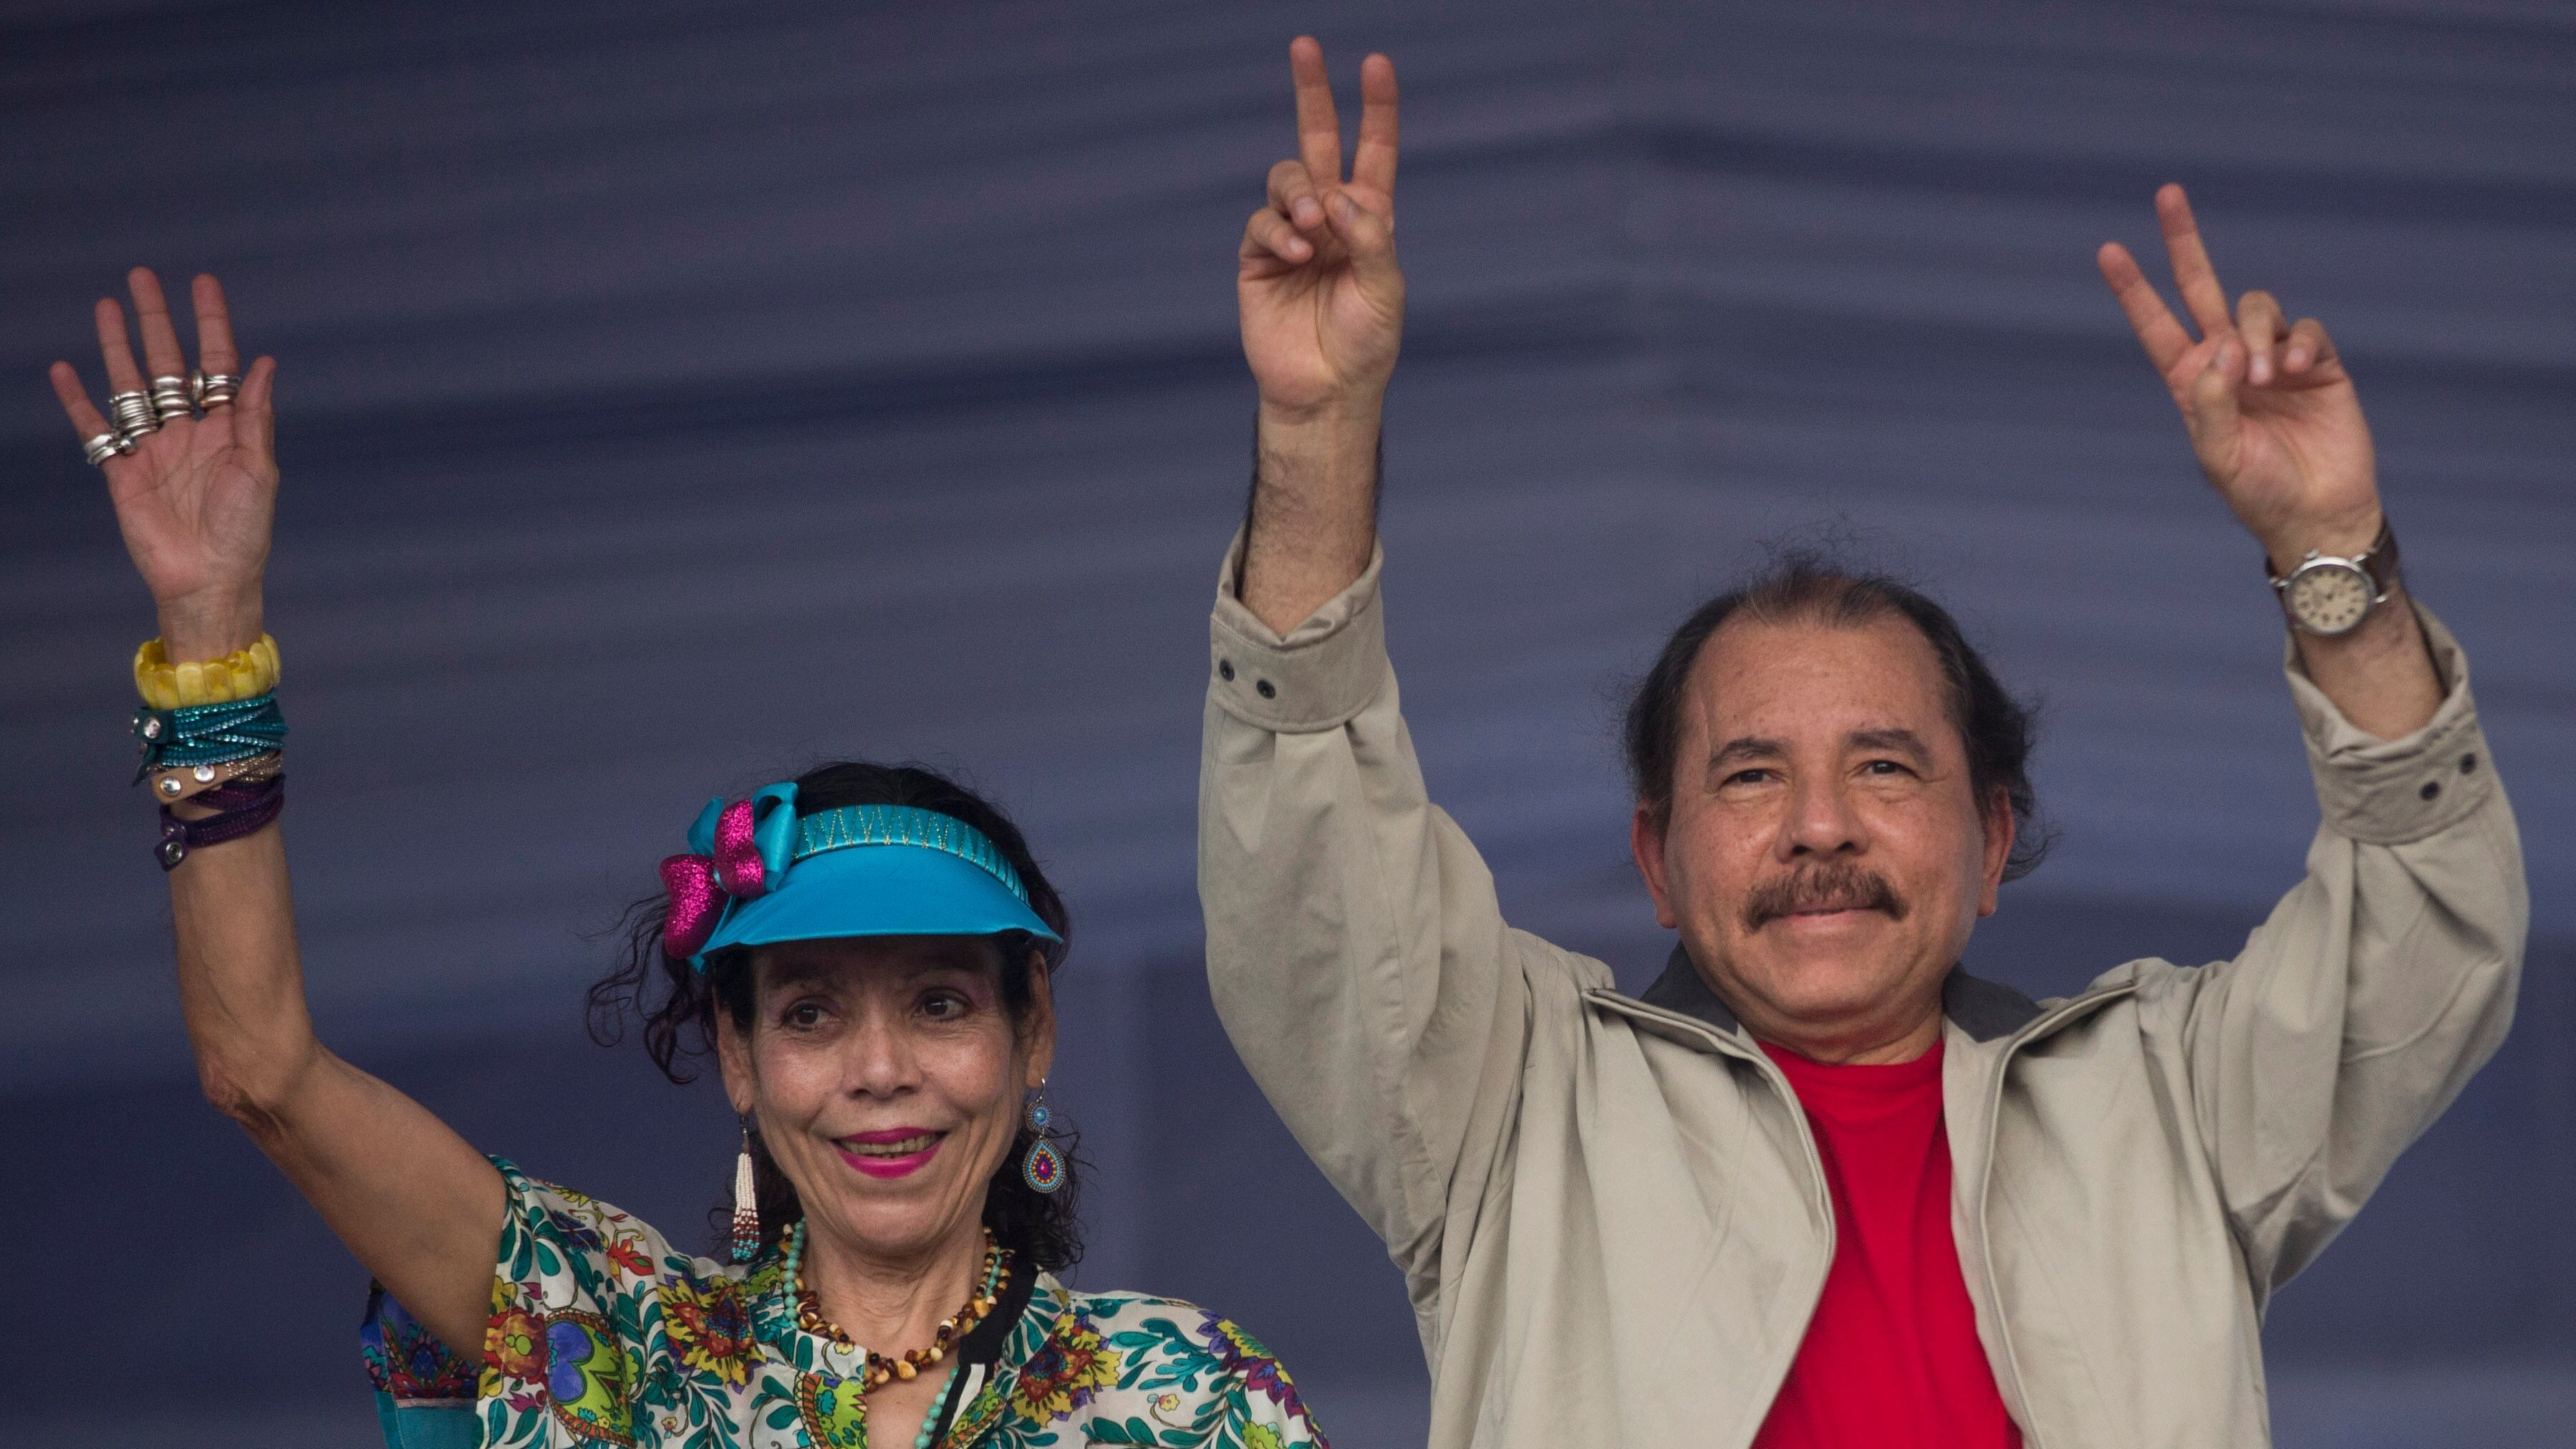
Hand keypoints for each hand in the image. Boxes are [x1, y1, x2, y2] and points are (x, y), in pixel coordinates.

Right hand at [50, 269, 277, 660]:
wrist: (208, 579)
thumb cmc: (244, 531)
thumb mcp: (259, 470)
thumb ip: (254, 416)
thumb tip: (265, 364)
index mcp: (226, 428)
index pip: (217, 363)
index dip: (211, 323)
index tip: (203, 283)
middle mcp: (188, 431)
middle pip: (168, 363)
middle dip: (157, 321)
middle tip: (143, 277)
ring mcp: (153, 448)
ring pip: (131, 385)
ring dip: (118, 346)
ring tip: (106, 306)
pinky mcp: (122, 472)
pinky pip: (96, 429)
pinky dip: (78, 400)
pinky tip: (65, 369)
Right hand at [1239, 37, 1403, 418]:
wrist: (1324, 391)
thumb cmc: (1365, 343)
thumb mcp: (1385, 288)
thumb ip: (1369, 238)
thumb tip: (1336, 195)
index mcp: (1369, 218)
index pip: (1373, 151)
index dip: (1376, 109)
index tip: (1376, 64)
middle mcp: (1329, 217)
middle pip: (1318, 140)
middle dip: (1312, 92)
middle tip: (1305, 45)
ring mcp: (1291, 234)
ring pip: (1286, 179)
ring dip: (1300, 193)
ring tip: (1314, 230)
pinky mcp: (1258, 257)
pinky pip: (1262, 222)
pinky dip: (1280, 232)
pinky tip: (1297, 255)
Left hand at [2098, 185, 2379, 569]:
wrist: (2317, 514)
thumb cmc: (2258, 492)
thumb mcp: (2218, 455)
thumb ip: (2209, 403)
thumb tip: (2219, 347)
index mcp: (2191, 383)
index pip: (2156, 325)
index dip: (2134, 289)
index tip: (2108, 250)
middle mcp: (2228, 362)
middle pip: (2201, 288)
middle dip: (2183, 243)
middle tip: (2167, 193)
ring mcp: (2272, 360)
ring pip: (2255, 308)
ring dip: (2256, 334)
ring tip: (2263, 380)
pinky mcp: (2318, 364)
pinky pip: (2304, 332)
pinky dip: (2297, 345)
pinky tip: (2295, 374)